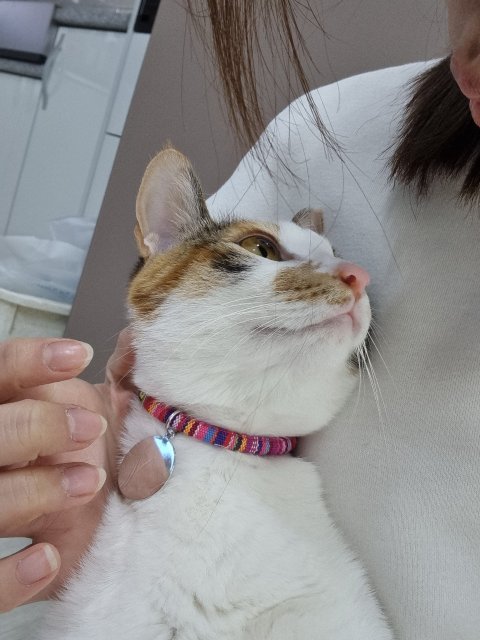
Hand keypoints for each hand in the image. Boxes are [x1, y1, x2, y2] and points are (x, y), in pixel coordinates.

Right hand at [0, 330, 134, 611]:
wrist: (118, 518)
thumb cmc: (107, 450)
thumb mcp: (112, 408)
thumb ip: (122, 375)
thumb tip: (136, 342)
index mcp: (14, 409)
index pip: (2, 372)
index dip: (31, 362)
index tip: (79, 356)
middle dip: (35, 427)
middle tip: (91, 428)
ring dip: (34, 491)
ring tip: (89, 484)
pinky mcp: (3, 570)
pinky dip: (12, 576)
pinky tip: (48, 560)